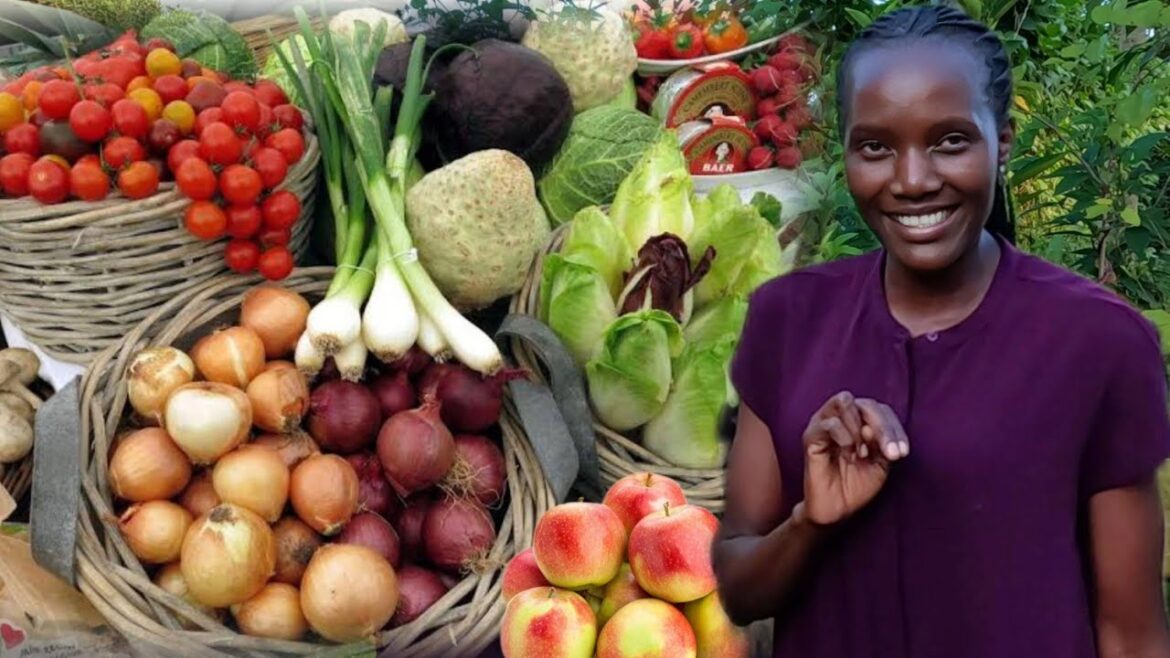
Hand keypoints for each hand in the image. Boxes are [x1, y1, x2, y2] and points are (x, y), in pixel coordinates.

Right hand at [799, 392, 909, 526]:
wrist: (836, 510)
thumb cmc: (857, 484)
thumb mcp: (880, 463)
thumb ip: (882, 442)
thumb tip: (872, 428)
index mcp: (859, 421)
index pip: (880, 410)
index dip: (894, 427)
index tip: (903, 453)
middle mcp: (840, 417)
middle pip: (865, 403)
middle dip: (883, 426)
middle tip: (891, 452)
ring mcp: (823, 423)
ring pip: (845, 402)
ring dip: (860, 429)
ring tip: (863, 454)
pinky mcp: (811, 436)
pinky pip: (830, 424)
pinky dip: (845, 438)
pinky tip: (850, 456)